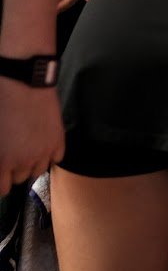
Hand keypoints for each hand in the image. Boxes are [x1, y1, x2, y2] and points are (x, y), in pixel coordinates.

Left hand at [0, 81, 63, 195]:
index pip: (2, 189)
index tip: (1, 172)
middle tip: (11, 154)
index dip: (0, 180)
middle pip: (20, 179)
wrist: (22, 81)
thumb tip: (3, 160)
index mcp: (3, 161)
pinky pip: (56, 158)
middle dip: (13, 170)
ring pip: (39, 170)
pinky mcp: (59, 139)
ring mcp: (45, 151)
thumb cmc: (0, 104)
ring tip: (27, 149)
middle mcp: (25, 161)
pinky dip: (49, 154)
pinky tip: (42, 143)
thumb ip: (0, 156)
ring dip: (32, 164)